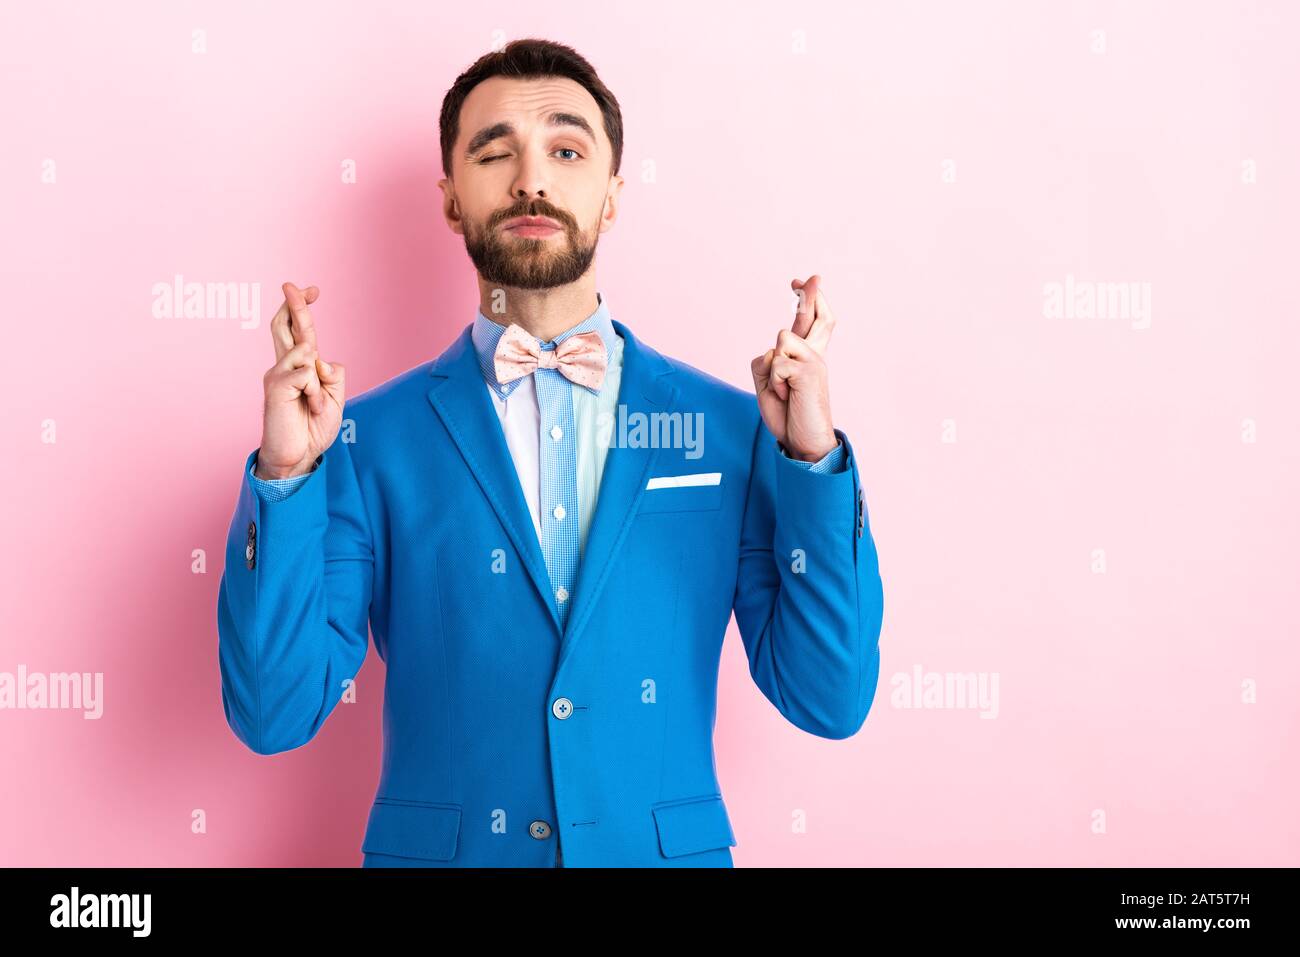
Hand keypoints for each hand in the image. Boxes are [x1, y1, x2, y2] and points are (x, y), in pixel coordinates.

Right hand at [255, 282, 345, 479]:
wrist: (297, 456)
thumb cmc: (312, 427)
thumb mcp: (334, 399)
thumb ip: (333, 376)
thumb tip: (323, 360)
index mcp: (298, 367)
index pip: (298, 330)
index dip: (302, 308)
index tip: (312, 290)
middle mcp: (284, 366)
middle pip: (285, 326)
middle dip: (294, 304)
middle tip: (293, 285)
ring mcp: (277, 374)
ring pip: (307, 352)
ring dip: (320, 383)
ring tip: (313, 406)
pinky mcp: (275, 386)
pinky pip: (306, 374)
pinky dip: (315, 393)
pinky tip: (308, 409)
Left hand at [750, 274, 837, 461]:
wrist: (805, 443)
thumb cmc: (788, 415)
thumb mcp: (769, 385)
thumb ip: (767, 364)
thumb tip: (771, 351)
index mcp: (807, 357)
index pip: (813, 322)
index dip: (808, 299)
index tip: (799, 282)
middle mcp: (815, 355)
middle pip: (818, 315)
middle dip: (811, 295)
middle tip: (810, 278)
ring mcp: (815, 362)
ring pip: (782, 339)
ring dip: (773, 367)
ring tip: (783, 390)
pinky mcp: (810, 372)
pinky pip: (778, 363)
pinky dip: (774, 382)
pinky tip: (786, 397)